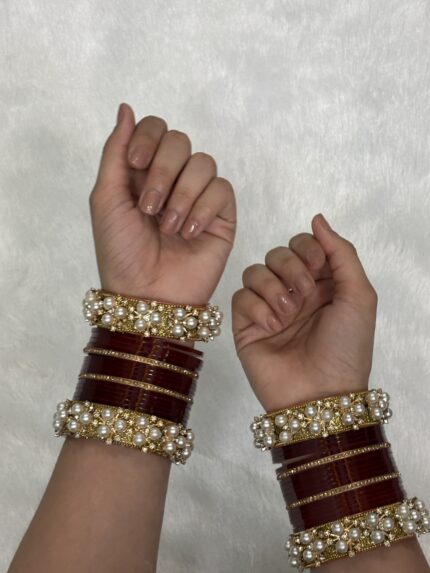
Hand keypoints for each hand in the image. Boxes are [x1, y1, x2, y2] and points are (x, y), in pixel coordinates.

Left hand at [90, 104, 235, 304]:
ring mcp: (199, 196)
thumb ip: (115, 152)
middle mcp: (172, 179)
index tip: (135, 165)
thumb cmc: (121, 252)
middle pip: (180, 140)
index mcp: (143, 171)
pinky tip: (189, 232)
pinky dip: (204, 208)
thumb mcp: (106, 198)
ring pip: (204, 162)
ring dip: (182, 195)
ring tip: (169, 227)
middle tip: (149, 208)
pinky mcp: (222, 215)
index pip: (155, 128)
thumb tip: (126, 107)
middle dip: (162, 172)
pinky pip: (222, 189)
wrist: (146, 294)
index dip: (147, 138)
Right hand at [232, 214, 376, 411]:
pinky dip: (256, 308)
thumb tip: (318, 219)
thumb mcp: (359, 295)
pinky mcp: (246, 325)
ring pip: (255, 271)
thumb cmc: (346, 349)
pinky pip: (240, 297)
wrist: (320, 393)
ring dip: (273, 289)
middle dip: (291, 269)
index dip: (307, 248)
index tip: (317, 268)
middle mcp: (294, 292)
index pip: (302, 244)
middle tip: (304, 296)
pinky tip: (271, 327)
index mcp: (321, 283)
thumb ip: (342, 253)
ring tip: (287, 315)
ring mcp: (269, 308)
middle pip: (277, 253)